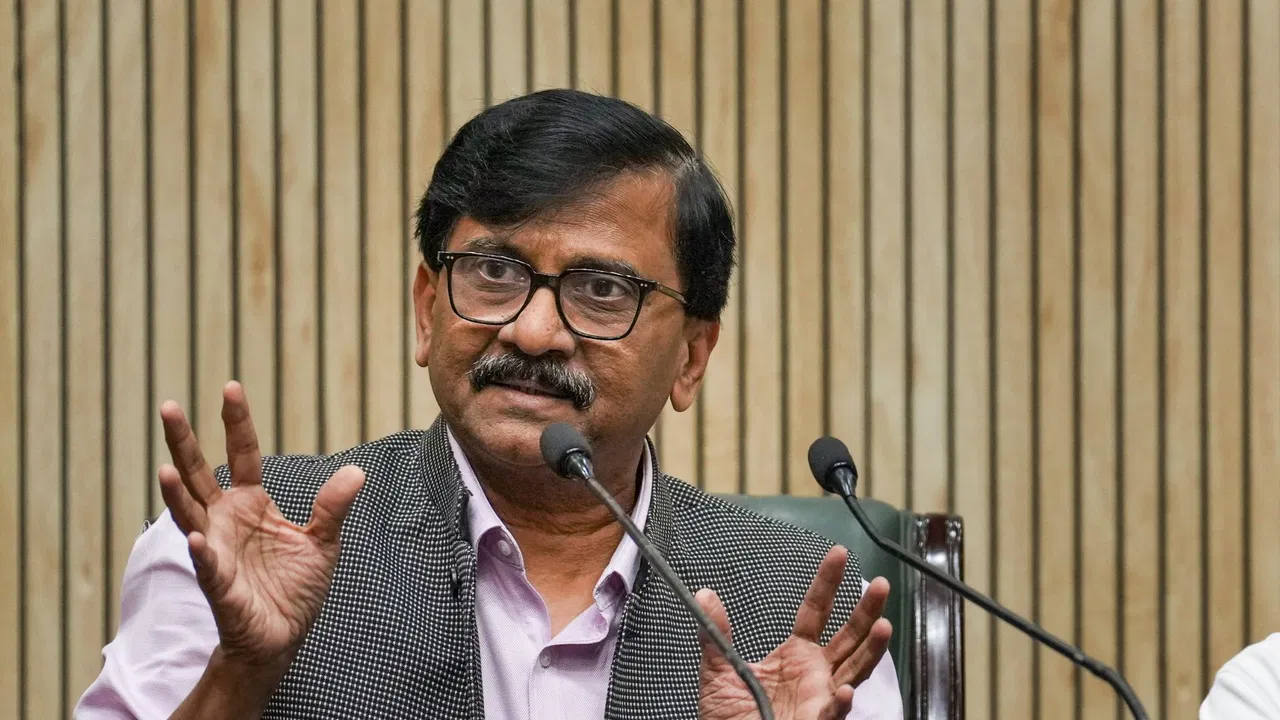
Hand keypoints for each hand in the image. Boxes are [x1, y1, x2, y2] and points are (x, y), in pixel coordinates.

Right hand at [158, 381, 365, 673]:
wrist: (282, 638)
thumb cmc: (294, 589)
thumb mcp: (323, 543)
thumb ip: (333, 507)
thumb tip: (356, 471)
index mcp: (252, 504)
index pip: (242, 455)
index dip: (237, 423)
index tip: (231, 387)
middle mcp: (226, 520)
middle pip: (198, 474)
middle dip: (183, 442)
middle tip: (169, 407)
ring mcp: (217, 550)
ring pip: (189, 514)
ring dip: (176, 494)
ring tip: (165, 469)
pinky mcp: (220, 584)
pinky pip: (209, 566)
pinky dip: (204, 553)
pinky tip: (199, 540)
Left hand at [697, 546, 891, 719]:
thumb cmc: (729, 717)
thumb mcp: (718, 671)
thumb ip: (715, 634)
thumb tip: (704, 595)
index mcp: (796, 655)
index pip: (816, 611)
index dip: (827, 582)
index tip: (838, 553)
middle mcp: (816, 672)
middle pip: (849, 636)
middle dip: (866, 611)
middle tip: (881, 584)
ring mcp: (821, 697)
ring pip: (856, 670)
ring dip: (871, 650)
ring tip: (884, 626)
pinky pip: (832, 713)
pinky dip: (840, 704)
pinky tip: (845, 691)